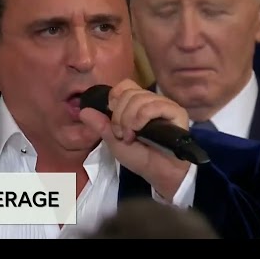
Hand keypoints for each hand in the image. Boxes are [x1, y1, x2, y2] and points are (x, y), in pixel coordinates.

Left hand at [79, 79, 190, 200]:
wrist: (158, 173)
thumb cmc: (139, 157)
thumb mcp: (113, 141)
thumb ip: (100, 125)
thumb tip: (83, 111)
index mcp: (138, 104)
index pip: (125, 85)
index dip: (115, 98)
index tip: (112, 118)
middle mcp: (152, 101)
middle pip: (129, 92)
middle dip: (119, 115)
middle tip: (122, 134)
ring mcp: (165, 105)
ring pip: (139, 98)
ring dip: (129, 119)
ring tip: (130, 136)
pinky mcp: (176, 113)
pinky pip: (155, 105)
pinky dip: (142, 117)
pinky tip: (140, 130)